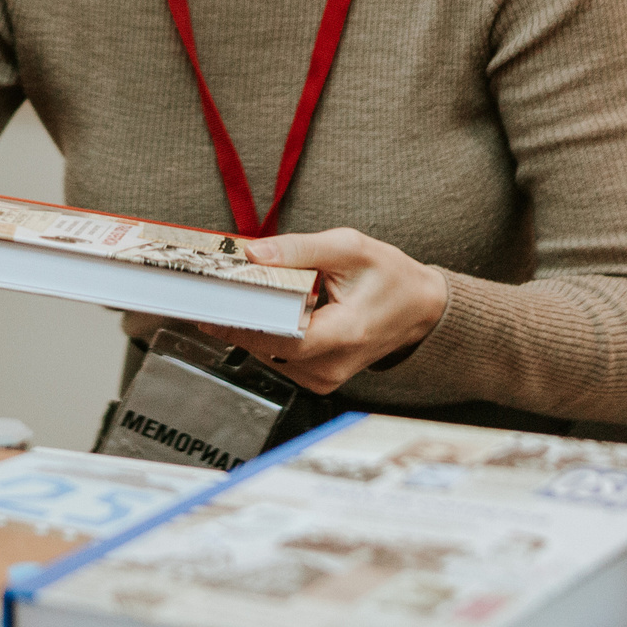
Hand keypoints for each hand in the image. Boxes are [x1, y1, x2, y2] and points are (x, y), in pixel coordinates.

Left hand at [199, 228, 448, 396]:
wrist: (418, 309)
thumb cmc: (389, 277)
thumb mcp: (349, 247)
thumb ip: (299, 248)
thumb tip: (252, 254)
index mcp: (346, 333)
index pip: (282, 337)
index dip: (241, 323)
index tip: (208, 306)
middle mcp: (334, 365)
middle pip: (268, 348)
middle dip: (237, 318)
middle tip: (208, 292)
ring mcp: (325, 377)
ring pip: (268, 354)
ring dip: (249, 325)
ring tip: (235, 296)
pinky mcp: (318, 378)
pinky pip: (278, 357)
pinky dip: (265, 333)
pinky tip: (261, 311)